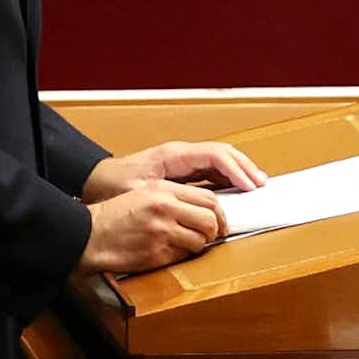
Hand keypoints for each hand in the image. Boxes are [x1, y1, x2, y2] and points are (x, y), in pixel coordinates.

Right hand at [77, 179, 224, 273]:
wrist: (89, 235)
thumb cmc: (115, 215)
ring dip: (197, 245)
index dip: (219, 213)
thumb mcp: (145, 193)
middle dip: (214, 231)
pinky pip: (183, 257)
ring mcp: (162, 232)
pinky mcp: (156, 254)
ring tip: (185, 244)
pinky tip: (168, 251)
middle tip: (210, 236)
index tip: (220, 221)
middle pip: (210, 221)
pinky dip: (181, 256)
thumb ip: (174, 197)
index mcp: (164, 190)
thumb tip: (205, 209)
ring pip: (200, 241)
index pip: (208, 199)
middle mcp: (165, 209)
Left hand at [82, 139, 264, 203]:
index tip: (249, 186)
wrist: (97, 179)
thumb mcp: (138, 193)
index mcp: (174, 155)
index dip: (236, 170)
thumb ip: (168, 196)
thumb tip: (195, 205)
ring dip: (239, 170)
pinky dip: (228, 177)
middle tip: (262, 184)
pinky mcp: (182, 169)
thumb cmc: (113, 185)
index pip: (214, 155)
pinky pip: (211, 169)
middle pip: (223, 153)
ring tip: (256, 185)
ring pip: (220, 159)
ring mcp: (182, 160)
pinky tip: (237, 189)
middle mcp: (181, 154)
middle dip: (245, 167)